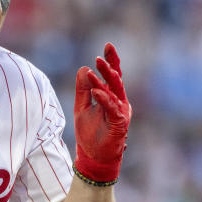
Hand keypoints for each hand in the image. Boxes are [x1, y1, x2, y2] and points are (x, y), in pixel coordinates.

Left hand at [73, 43, 131, 183]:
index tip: (108, 44)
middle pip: (116, 80)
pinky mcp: (120, 122)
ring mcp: (121, 111)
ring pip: (115, 91)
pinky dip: (104, 98)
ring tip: (96, 67)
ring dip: (105, 79)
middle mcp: (119, 101)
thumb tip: (83, 69)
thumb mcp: (81, 107)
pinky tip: (96, 91)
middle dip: (109, 66)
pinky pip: (112, 107)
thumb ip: (82, 90)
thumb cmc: (89, 133)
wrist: (93, 156)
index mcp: (111, 96)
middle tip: (100, 57)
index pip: (112, 75)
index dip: (111, 60)